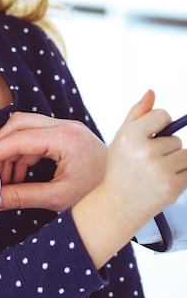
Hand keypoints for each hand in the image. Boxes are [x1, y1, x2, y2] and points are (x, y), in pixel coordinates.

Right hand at [0, 111, 106, 210]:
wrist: (128, 194)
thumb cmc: (100, 197)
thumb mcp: (58, 199)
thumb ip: (20, 197)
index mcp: (67, 139)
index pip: (17, 139)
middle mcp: (66, 127)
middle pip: (17, 125)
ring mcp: (67, 129)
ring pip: (24, 130)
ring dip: (9, 154)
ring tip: (2, 182)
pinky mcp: (67, 136)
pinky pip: (35, 139)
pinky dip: (21, 156)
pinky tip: (16, 178)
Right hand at [72, 90, 186, 268]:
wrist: (118, 205)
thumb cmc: (119, 169)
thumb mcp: (121, 138)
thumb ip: (137, 114)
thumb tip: (151, 93)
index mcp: (130, 135)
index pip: (163, 115)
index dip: (161, 125)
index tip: (152, 136)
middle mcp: (144, 151)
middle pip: (175, 139)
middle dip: (166, 149)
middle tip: (148, 162)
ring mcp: (160, 170)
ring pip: (185, 154)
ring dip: (175, 162)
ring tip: (156, 172)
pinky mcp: (173, 186)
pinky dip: (180, 175)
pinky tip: (163, 181)